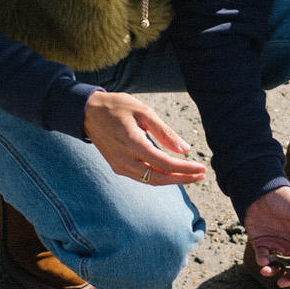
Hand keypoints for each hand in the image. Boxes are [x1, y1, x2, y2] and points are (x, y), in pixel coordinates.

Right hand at [83, 91, 207, 186]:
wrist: (87, 112)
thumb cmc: (118, 107)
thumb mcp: (144, 112)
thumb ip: (165, 132)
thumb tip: (186, 149)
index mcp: (133, 144)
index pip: (165, 164)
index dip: (186, 169)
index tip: (202, 169)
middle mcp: (125, 159)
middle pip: (159, 178)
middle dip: (182, 179)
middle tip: (201, 175)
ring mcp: (119, 166)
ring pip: (150, 180)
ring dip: (171, 180)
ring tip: (190, 175)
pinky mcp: (117, 166)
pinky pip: (141, 177)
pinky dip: (158, 177)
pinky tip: (171, 172)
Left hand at [243, 185, 289, 283]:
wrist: (262, 190)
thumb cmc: (286, 199)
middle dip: (289, 278)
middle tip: (283, 282)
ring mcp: (277, 245)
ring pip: (277, 266)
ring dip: (273, 272)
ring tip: (267, 271)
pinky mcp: (261, 244)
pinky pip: (263, 258)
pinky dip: (263, 262)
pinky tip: (263, 260)